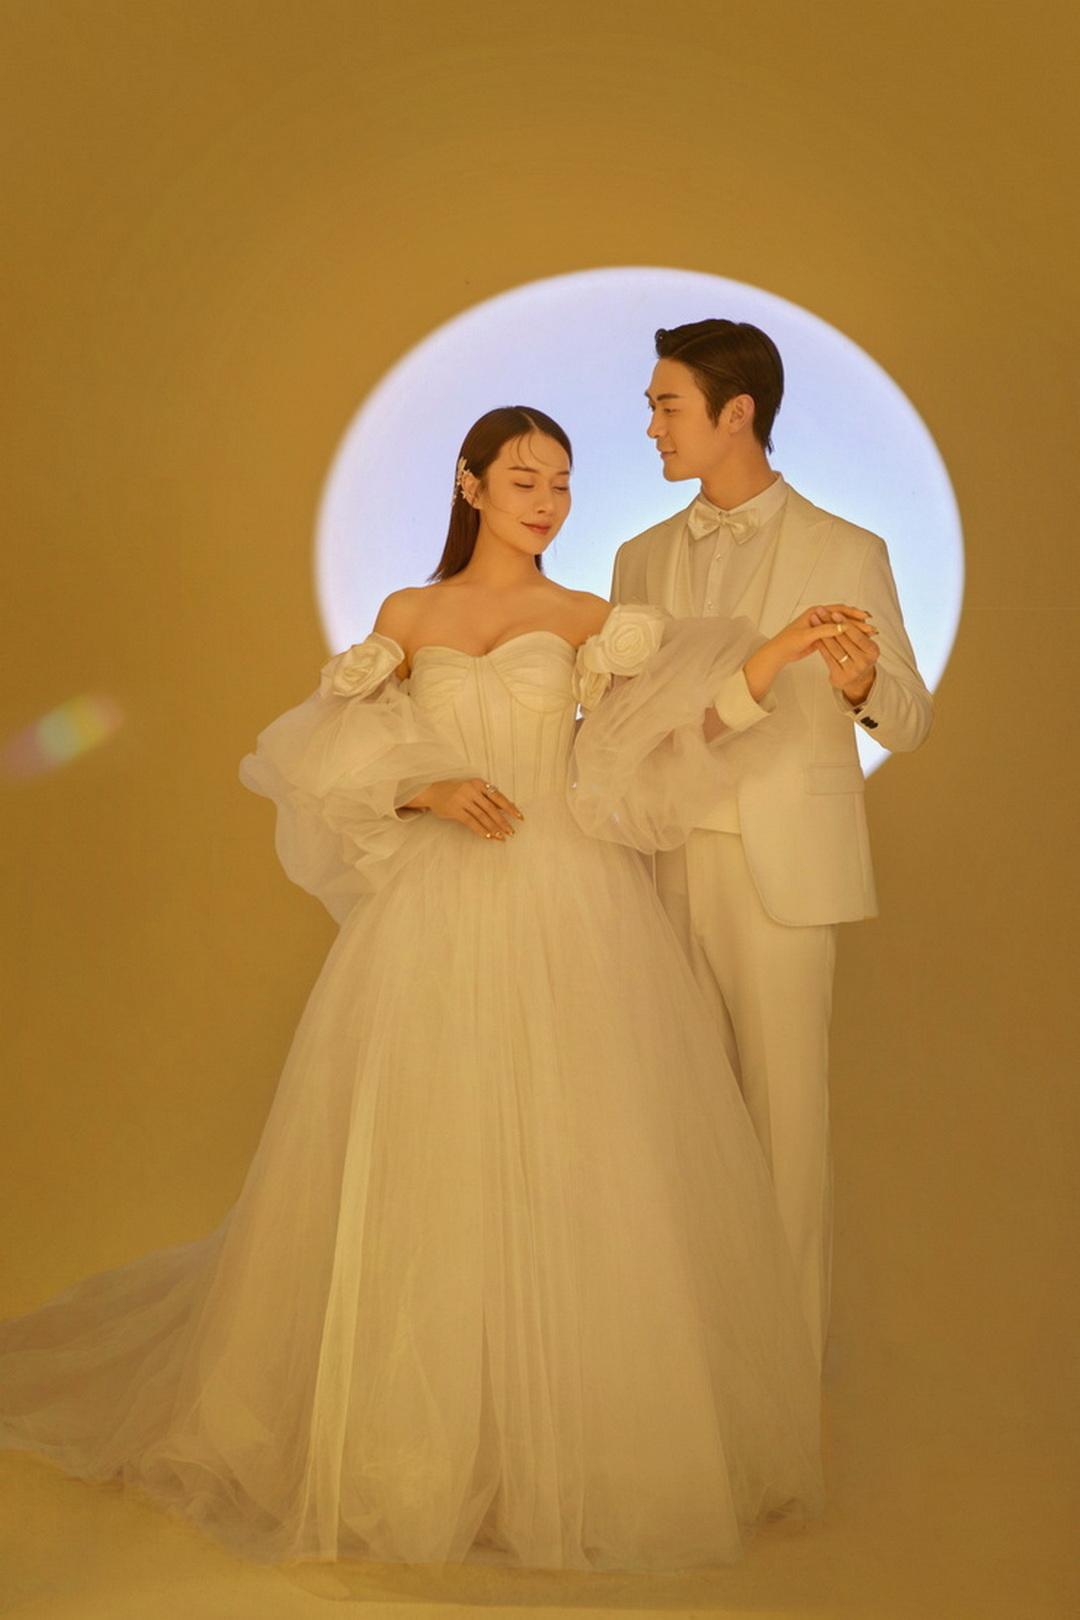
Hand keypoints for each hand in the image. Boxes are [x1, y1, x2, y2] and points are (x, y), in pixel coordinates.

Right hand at [405, 778, 523, 839]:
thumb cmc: (455, 791)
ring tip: (502, 837)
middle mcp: (471, 790)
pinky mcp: (455, 810)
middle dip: (503, 821)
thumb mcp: (472, 789)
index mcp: (478, 783)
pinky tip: (488, 836)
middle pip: (491, 808)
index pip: (498, 796)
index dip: (510, 807)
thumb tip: (506, 808)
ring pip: (482, 816)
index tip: (520, 817)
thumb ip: (487, 797)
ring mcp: (462, 799)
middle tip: (511, 832)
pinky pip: (471, 822)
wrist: (432, 791)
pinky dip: (481, 830)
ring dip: (493, 828)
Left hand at [742, 606, 877, 701]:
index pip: (839, 610)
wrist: (779, 652)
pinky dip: (848, 636)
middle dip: (858, 622)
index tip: (866, 618)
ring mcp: (821, 626)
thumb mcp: (808, 635)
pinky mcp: (821, 635)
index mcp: (816, 611)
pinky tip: (857, 641)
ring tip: (868, 634)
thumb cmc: (789, 641)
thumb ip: (825, 630)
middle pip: (842, 617)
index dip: (853, 614)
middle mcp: (819, 616)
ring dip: (854, 629)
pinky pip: (837, 634)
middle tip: (872, 627)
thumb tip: (843, 627)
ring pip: (841, 626)